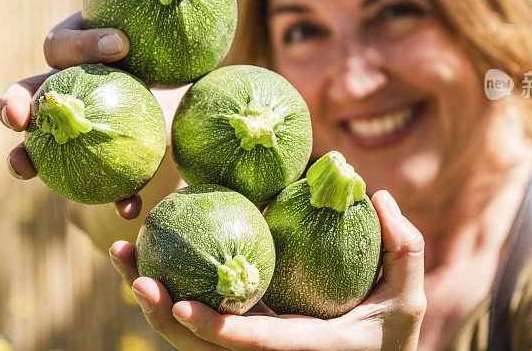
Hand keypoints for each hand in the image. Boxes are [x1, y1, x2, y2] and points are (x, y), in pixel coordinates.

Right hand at [0, 0, 183, 219]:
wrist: (188, 92)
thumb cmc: (168, 44)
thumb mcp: (167, 9)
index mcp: (80, 51)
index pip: (64, 42)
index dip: (84, 43)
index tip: (123, 45)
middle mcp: (67, 90)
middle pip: (27, 93)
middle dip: (16, 101)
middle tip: (20, 112)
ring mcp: (78, 131)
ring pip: (38, 146)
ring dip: (25, 158)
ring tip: (23, 171)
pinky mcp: (104, 164)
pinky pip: (100, 183)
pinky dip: (116, 197)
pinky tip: (138, 208)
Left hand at [110, 190, 426, 349]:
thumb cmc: (391, 335)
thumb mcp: (408, 299)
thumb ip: (404, 249)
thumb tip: (378, 195)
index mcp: (300, 349)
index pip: (248, 343)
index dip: (212, 327)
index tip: (178, 303)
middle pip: (200, 344)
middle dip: (161, 314)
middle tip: (133, 273)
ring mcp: (250, 345)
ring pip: (188, 334)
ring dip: (152, 298)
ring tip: (123, 254)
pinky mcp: (245, 329)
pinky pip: (200, 314)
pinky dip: (170, 289)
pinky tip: (152, 254)